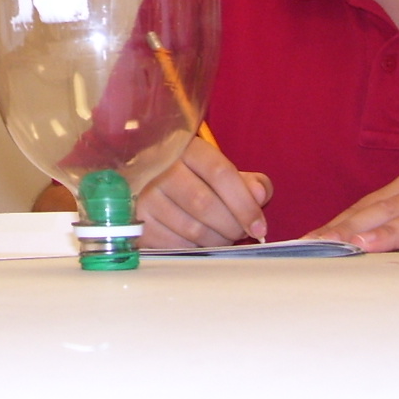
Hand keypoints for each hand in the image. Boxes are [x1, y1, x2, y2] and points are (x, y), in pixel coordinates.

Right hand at [137, 136, 271, 247]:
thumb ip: (248, 183)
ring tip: (221, 237)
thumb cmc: (194, 179)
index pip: (220, 173)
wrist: (149, 185)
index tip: (260, 227)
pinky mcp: (138, 220)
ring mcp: (146, 193)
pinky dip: (195, 250)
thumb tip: (260, 194)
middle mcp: (160, 166)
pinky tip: (199, 242)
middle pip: (204, 203)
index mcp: (186, 147)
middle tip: (240, 233)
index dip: (245, 204)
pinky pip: (175, 245)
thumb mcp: (221, 173)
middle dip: (231, 226)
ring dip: (216, 241)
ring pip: (192, 228)